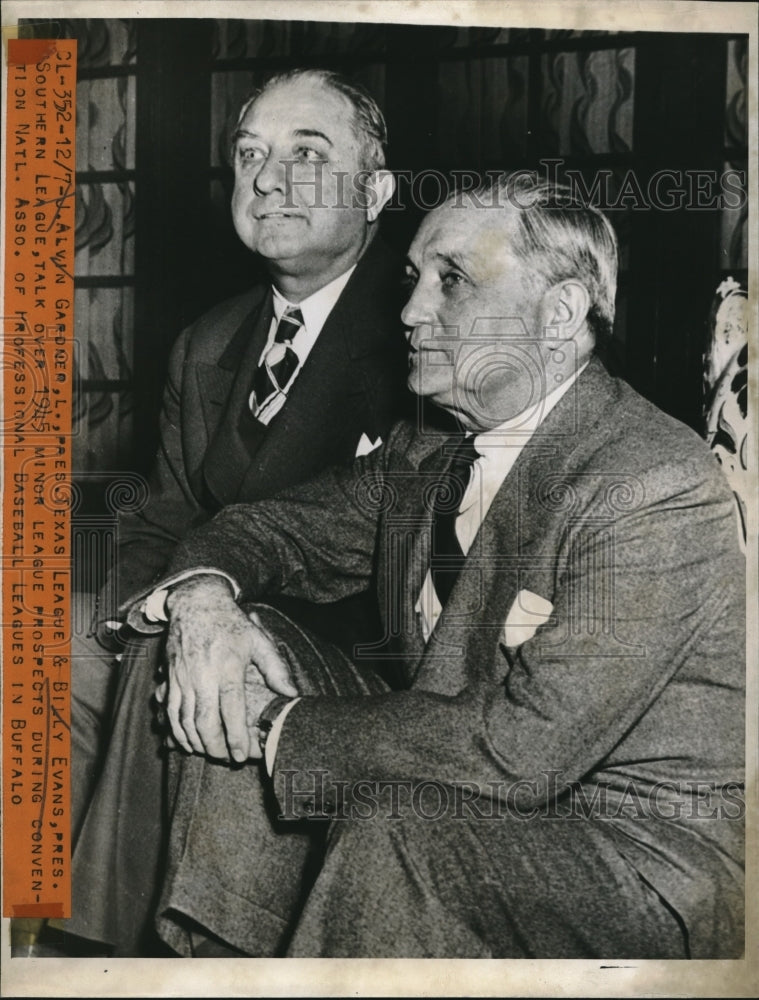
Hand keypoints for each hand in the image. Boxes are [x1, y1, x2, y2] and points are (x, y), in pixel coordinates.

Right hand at [161, 576, 296, 761]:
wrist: (196, 602)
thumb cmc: (232, 623)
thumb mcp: (259, 640)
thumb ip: (276, 669)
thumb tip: (292, 694)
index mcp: (228, 667)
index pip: (232, 709)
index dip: (236, 736)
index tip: (241, 755)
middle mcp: (203, 675)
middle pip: (205, 721)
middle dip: (215, 747)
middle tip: (227, 759)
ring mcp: (184, 677)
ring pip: (184, 720)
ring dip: (196, 742)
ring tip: (210, 754)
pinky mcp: (172, 677)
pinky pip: (171, 712)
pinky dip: (178, 731)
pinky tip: (188, 741)